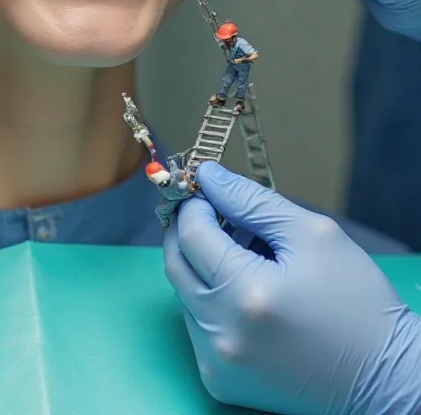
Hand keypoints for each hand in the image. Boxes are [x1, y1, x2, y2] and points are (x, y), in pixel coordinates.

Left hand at [164, 162, 420, 413]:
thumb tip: (209, 176)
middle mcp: (223, 333)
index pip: (192, 235)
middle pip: (177, 266)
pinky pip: (197, 328)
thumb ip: (252, 201)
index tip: (205, 189)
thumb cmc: (355, 302)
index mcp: (246, 293)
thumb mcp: (313, 235)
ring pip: (184, 296)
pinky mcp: (221, 383)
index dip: (194, 205)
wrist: (383, 377)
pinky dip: (209, 302)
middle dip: (187, 232)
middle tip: (208, 212)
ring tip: (239, 254)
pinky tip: (242, 291)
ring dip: (200, 267)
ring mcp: (218, 363)